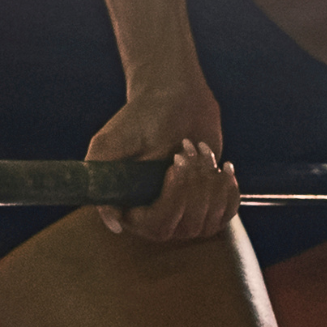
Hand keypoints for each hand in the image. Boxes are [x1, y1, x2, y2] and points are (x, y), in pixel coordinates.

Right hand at [88, 82, 239, 243]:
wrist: (173, 100)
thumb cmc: (139, 119)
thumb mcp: (108, 144)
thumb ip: (98, 180)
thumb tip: (115, 225)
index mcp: (131, 208)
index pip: (157, 227)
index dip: (172, 200)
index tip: (173, 165)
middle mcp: (158, 217)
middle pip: (187, 226)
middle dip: (192, 186)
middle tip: (184, 151)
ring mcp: (185, 213)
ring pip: (208, 222)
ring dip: (209, 184)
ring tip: (198, 150)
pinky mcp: (209, 203)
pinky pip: (226, 213)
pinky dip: (228, 189)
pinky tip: (223, 166)